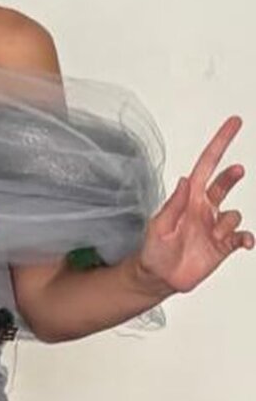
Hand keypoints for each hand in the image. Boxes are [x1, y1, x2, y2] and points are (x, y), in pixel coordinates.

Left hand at [138, 115, 252, 293]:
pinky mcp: (223, 245)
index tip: (234, 123)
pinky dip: (247, 238)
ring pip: (233, 214)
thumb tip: (185, 180)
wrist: (160, 277)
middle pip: (223, 183)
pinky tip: (246, 242)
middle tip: (237, 170)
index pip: (206, 165)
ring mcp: (215, 226)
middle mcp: (204, 208)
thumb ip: (174, 205)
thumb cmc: (154, 250)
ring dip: (226, 223)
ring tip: (213, 236)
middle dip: (231, 175)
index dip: (219, 144)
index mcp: (188, 198)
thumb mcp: (158, 226)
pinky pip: (241, 236)